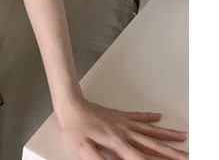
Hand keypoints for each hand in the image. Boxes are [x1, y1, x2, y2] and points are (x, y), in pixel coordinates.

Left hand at [57, 98, 187, 158]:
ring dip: (166, 135)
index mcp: (117, 143)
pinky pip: (137, 116)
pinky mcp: (117, 115)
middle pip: (152, 145)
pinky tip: (159, 117)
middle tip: (188, 156)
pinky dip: (149, 117)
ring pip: (149, 130)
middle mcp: (124, 133)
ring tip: (183, 136)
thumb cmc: (73, 127)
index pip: (141, 159)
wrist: (69, 103)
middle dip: (171, 152)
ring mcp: (122, 123)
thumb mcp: (83, 149)